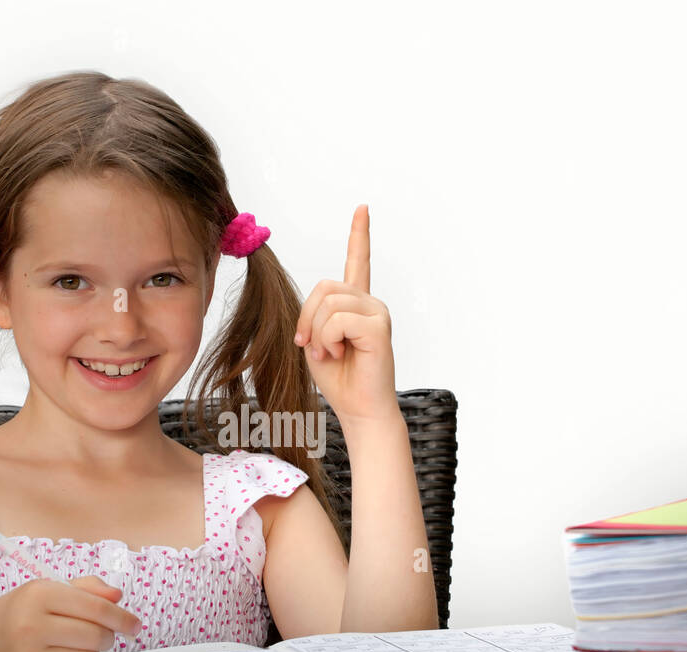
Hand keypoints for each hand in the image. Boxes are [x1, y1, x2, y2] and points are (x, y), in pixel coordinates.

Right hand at [0, 576, 140, 651]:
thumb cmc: (20, 612)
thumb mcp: (48, 590)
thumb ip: (87, 589)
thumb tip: (118, 598)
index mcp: (39, 595)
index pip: (97, 609)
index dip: (123, 618)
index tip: (135, 625)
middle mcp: (32, 626)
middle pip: (97, 636)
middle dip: (107, 636)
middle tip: (100, 634)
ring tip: (74, 645)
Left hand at [294, 205, 398, 425]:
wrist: (359, 409)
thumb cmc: (339, 379)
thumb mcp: (315, 341)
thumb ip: (314, 314)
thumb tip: (318, 304)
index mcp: (356, 304)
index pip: (358, 261)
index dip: (359, 234)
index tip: (362, 208)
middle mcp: (370, 302)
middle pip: (323, 288)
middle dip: (307, 320)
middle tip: (313, 348)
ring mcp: (377, 311)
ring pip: (327, 304)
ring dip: (317, 334)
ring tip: (330, 354)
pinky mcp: (378, 326)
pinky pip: (337, 320)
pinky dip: (327, 340)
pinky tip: (340, 355)